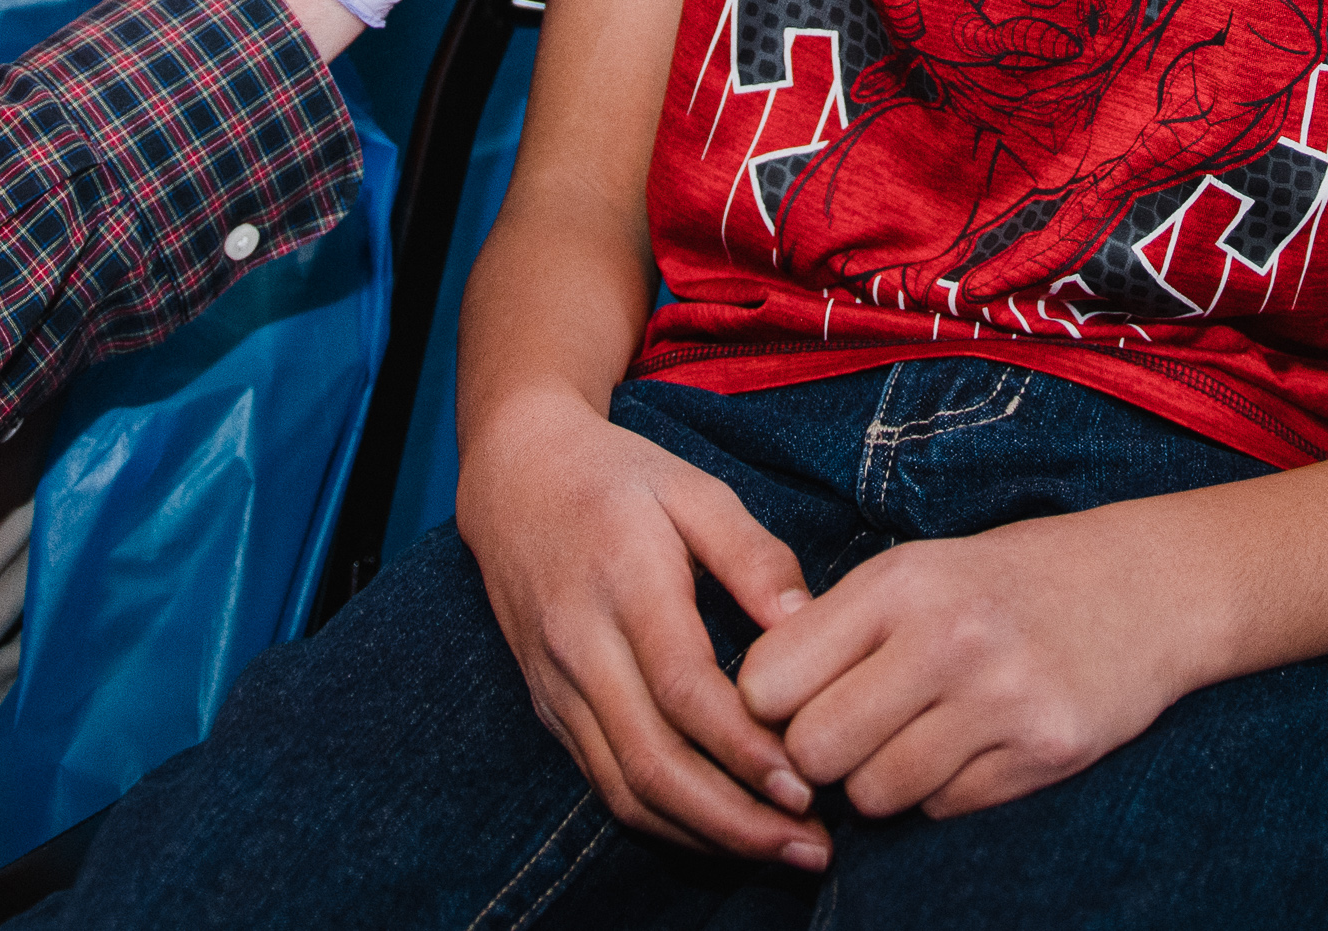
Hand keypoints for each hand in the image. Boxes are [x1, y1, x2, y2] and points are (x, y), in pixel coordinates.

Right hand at [459, 393, 829, 866]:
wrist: (515, 478)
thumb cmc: (618, 480)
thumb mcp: (694, 490)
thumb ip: (754, 556)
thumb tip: (809, 627)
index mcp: (624, 581)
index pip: (682, 687)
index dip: (744, 748)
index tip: (807, 785)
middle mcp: (580, 644)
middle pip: (652, 760)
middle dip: (735, 819)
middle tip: (812, 846)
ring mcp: (558, 684)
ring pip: (625, 789)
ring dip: (706, 835)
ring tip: (781, 850)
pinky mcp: (550, 708)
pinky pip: (605, 784)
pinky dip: (666, 821)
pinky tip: (723, 830)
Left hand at [734, 512, 1201, 821]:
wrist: (1146, 587)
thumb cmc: (1006, 580)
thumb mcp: (915, 570)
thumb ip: (834, 628)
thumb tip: (747, 701)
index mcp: (898, 582)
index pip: (768, 679)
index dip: (766, 705)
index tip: (792, 702)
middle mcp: (947, 638)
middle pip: (812, 750)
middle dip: (817, 755)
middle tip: (848, 732)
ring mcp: (1001, 700)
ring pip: (874, 794)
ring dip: (879, 781)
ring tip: (914, 736)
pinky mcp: (1045, 752)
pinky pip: (943, 809)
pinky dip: (941, 792)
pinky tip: (971, 745)